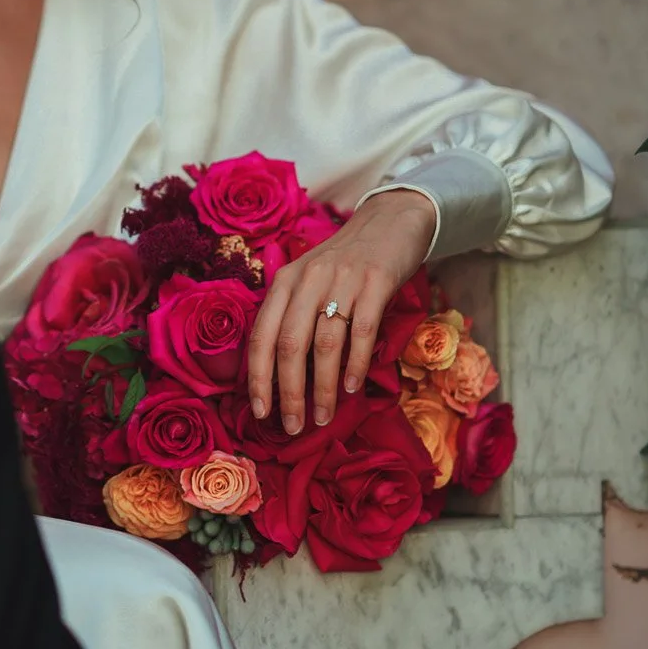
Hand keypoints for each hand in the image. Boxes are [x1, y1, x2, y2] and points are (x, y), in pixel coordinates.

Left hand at [245, 190, 435, 434]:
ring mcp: (342, 280)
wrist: (389, 221)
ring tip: (324, 416)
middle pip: (290, 345)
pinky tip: (353, 388)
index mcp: (284, 282)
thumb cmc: (344, 264)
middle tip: (293, 426)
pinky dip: (356, 364)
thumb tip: (279, 375)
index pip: (261, 336)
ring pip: (325, 344)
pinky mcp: (376, 282)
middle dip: (289, 392)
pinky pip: (362, 331)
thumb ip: (292, 316)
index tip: (260, 412)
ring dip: (324, 388)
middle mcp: (307, 280)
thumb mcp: (308, 281)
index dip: (258, 378)